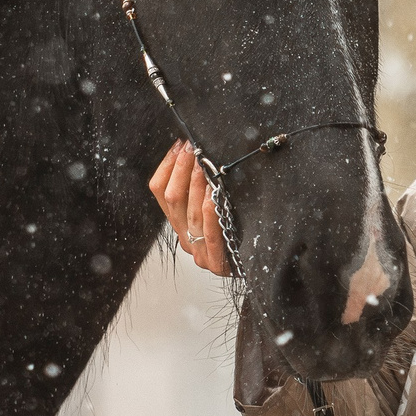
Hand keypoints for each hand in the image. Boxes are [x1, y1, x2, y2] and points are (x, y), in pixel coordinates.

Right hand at [148, 140, 230, 275]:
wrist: (254, 270)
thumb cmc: (236, 236)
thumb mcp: (214, 212)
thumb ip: (202, 193)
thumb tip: (200, 157)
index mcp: (180, 225)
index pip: (161, 192)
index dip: (168, 166)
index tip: (179, 145)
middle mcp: (185, 238)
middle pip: (174, 200)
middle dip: (181, 169)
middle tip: (191, 148)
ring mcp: (199, 252)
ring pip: (191, 214)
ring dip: (196, 185)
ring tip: (202, 165)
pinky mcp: (217, 262)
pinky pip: (210, 234)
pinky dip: (210, 213)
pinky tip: (213, 195)